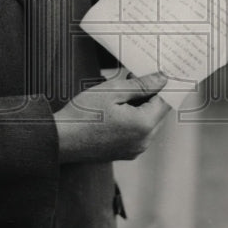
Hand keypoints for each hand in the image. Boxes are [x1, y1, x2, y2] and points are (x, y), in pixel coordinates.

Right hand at [54, 70, 169, 163]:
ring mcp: (135, 150)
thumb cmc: (83, 114)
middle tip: (132, 79)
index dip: (163, 86)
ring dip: (140, 108)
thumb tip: (162, 78)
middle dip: (149, 96)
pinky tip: (115, 111)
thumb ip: (140, 85)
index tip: (156, 74)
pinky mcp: (125, 153)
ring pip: (148, 124)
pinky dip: (132, 120)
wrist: (61, 140)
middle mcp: (144, 141)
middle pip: (158, 113)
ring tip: (120, 95)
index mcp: (144, 125)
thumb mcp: (112, 91)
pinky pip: (138, 133)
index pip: (166, 101)